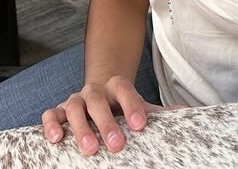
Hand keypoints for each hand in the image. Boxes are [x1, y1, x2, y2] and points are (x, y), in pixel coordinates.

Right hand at [42, 76, 167, 155]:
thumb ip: (159, 112)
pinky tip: (57, 139)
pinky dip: (52, 124)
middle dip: (106, 123)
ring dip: (81, 128)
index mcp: (116, 86)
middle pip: (98, 101)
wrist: (101, 92)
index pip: (124, 90)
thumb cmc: (122, 107)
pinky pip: (52, 114)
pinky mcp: (60, 110)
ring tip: (90, 149)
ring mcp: (76, 99)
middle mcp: (95, 91)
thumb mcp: (140, 107)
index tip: (140, 126)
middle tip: (116, 145)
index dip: (132, 106)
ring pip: (74, 107)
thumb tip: (185, 112)